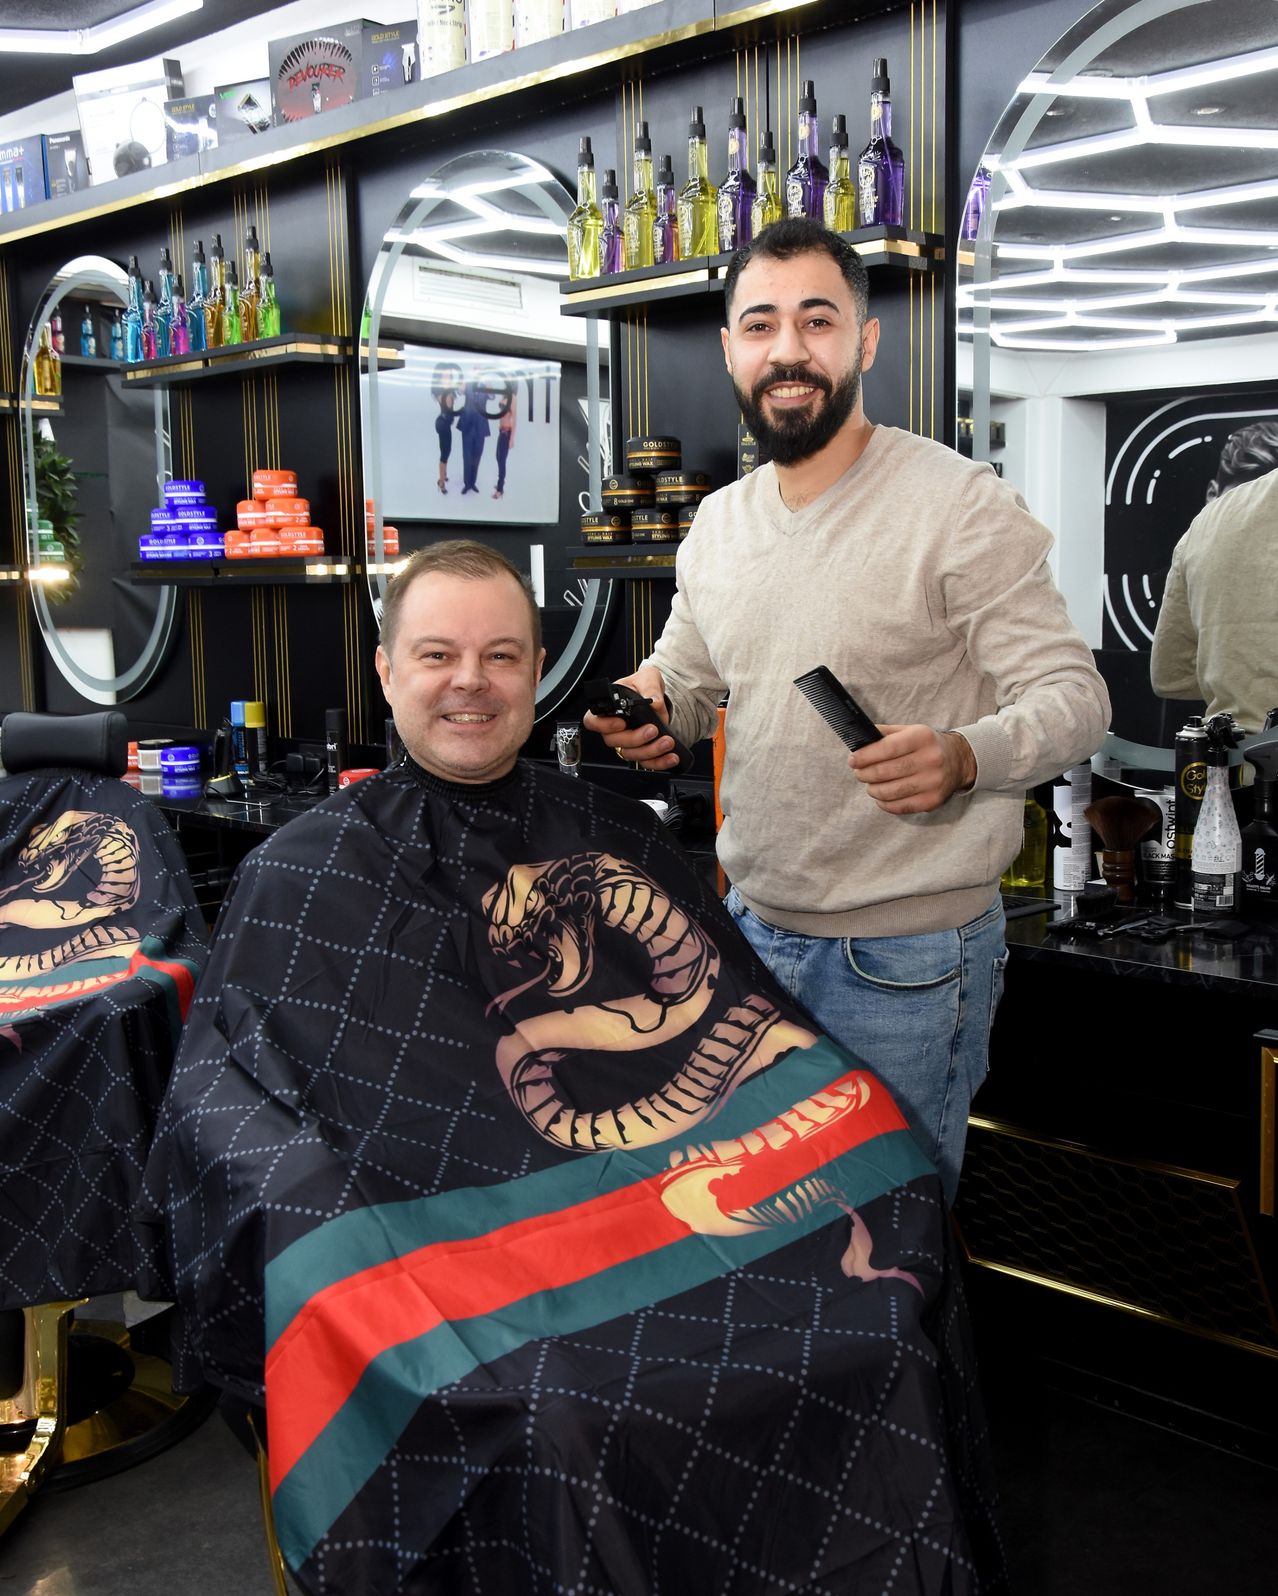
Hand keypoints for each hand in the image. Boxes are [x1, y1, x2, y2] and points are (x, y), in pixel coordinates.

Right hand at [582, 665, 678, 771]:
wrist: (659, 696)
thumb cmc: (644, 685)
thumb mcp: (648, 677)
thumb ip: (650, 687)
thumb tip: (654, 702)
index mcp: (609, 708)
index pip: (593, 721)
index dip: (604, 725)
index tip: (621, 723)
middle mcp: (614, 728)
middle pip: (614, 741)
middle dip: (635, 738)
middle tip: (652, 730)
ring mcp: (627, 742)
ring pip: (630, 754)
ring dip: (650, 751)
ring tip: (667, 742)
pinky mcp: (641, 751)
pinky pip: (646, 762)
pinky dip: (659, 762)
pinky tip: (671, 757)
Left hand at [849, 726, 975, 814]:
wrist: (958, 761)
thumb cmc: (927, 745)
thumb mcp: (910, 730)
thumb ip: (884, 733)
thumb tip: (858, 739)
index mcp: (922, 738)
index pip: (887, 748)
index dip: (865, 756)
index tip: (853, 760)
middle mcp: (930, 759)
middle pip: (886, 771)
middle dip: (865, 774)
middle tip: (859, 773)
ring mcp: (933, 782)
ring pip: (890, 792)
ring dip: (873, 790)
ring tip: (870, 785)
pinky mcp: (932, 801)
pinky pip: (900, 807)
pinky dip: (885, 803)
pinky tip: (882, 796)